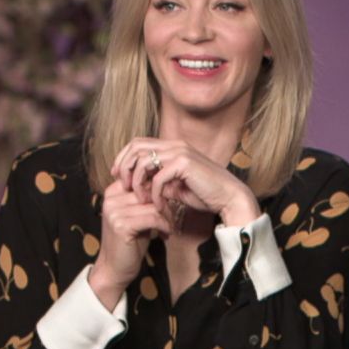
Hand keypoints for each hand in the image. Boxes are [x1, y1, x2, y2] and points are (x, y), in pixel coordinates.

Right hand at [89, 179, 171, 310]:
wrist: (114, 269)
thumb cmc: (130, 242)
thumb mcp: (137, 215)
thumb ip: (146, 199)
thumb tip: (169, 184)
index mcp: (112, 192)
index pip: (143, 180)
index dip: (159, 191)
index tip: (166, 206)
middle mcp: (110, 199)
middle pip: (150, 192)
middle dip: (166, 206)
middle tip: (172, 219)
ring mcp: (114, 212)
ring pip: (154, 205)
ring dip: (167, 218)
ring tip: (169, 228)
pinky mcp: (122, 225)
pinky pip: (153, 218)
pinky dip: (164, 226)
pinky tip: (165, 234)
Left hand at [110, 138, 261, 226]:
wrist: (229, 198)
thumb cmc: (206, 194)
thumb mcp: (177, 186)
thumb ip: (160, 181)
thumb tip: (142, 185)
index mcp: (174, 147)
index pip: (139, 143)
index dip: (124, 158)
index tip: (118, 176)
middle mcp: (176, 145)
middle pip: (136, 147)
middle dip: (125, 167)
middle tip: (123, 186)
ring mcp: (181, 152)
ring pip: (143, 161)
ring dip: (138, 182)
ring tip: (142, 199)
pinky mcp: (185, 164)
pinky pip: (158, 178)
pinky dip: (155, 194)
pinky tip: (159, 205)